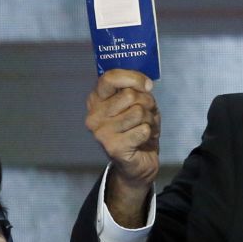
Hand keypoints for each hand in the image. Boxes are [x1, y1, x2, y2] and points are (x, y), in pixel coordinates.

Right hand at [85, 69, 159, 226]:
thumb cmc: (137, 129)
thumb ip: (136, 89)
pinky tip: (143, 140)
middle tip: (146, 114)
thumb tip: (146, 85)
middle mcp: (94, 116)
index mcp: (96, 100)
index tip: (148, 86)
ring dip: (149, 119)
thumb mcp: (137, 104)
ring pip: (138, 112)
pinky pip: (142, 130)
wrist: (138, 163)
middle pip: (129, 95)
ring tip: (144, 127)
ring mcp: (101, 133)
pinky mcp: (113, 147)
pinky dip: (148, 133)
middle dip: (147, 103)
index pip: (110, 78)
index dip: (133, 78)